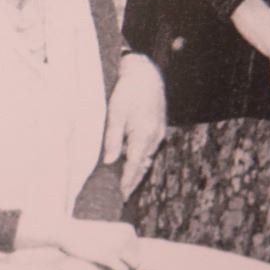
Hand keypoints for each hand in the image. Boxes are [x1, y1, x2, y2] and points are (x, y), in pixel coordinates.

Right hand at [57, 219, 139, 269]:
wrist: (68, 231)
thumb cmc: (89, 235)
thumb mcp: (110, 234)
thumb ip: (125, 245)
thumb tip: (143, 264)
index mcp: (128, 229)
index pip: (138, 251)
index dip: (126, 257)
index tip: (110, 254)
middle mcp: (126, 236)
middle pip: (137, 260)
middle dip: (124, 264)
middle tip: (107, 261)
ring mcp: (118, 245)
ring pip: (132, 267)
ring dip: (120, 269)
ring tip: (105, 264)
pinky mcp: (108, 255)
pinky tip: (102, 267)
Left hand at [103, 53, 166, 197]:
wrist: (146, 73)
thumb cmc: (128, 90)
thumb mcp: (115, 113)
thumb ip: (113, 138)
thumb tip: (110, 161)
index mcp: (144, 133)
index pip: (134, 165)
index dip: (127, 181)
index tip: (120, 194)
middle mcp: (155, 136)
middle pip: (144, 165)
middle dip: (133, 181)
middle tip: (123, 196)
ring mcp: (159, 132)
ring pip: (148, 158)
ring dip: (138, 171)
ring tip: (126, 185)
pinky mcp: (159, 128)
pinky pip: (150, 149)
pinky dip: (142, 159)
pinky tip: (132, 164)